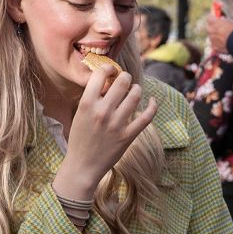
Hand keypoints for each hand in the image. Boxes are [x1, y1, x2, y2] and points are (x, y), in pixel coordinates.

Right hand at [53, 66, 157, 200]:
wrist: (83, 165)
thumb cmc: (80, 138)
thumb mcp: (80, 114)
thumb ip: (92, 98)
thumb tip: (108, 81)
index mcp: (87, 104)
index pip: (100, 74)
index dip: (108, 68)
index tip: (111, 71)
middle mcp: (102, 112)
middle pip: (122, 82)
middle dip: (125, 77)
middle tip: (125, 80)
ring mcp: (116, 124)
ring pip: (135, 95)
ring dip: (137, 89)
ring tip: (134, 90)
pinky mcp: (128, 136)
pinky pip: (146, 117)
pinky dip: (152, 106)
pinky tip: (152, 101)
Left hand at [205, 13, 232, 54]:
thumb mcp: (230, 21)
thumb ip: (223, 20)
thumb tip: (221, 19)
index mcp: (214, 22)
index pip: (209, 18)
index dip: (213, 18)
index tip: (216, 18)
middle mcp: (210, 30)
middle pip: (208, 27)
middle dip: (212, 27)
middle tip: (218, 28)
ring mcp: (211, 39)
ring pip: (211, 37)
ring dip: (215, 36)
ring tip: (223, 38)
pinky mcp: (214, 47)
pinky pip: (214, 45)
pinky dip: (217, 44)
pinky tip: (224, 44)